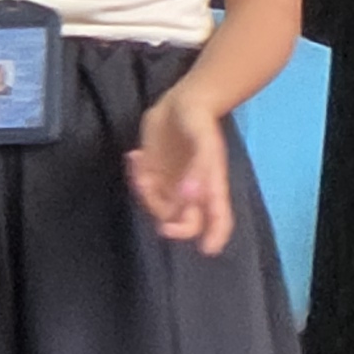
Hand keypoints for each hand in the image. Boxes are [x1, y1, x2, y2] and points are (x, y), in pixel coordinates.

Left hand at [127, 86, 237, 255]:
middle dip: (174, 227)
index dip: (216, 236)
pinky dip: (135, 177)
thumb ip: (199, 167)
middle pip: (187, 223)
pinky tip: (135, 156)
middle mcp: (192, 192)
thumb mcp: (204, 140)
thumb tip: (190, 196)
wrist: (180, 102)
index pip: (218, 218)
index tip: (207, 250)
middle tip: (163, 226)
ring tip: (141, 165)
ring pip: (159, 209)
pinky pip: (142, 190)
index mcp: (211, 185)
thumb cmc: (199, 120)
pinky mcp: (153, 177)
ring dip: (146, 195)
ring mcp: (171, 186)